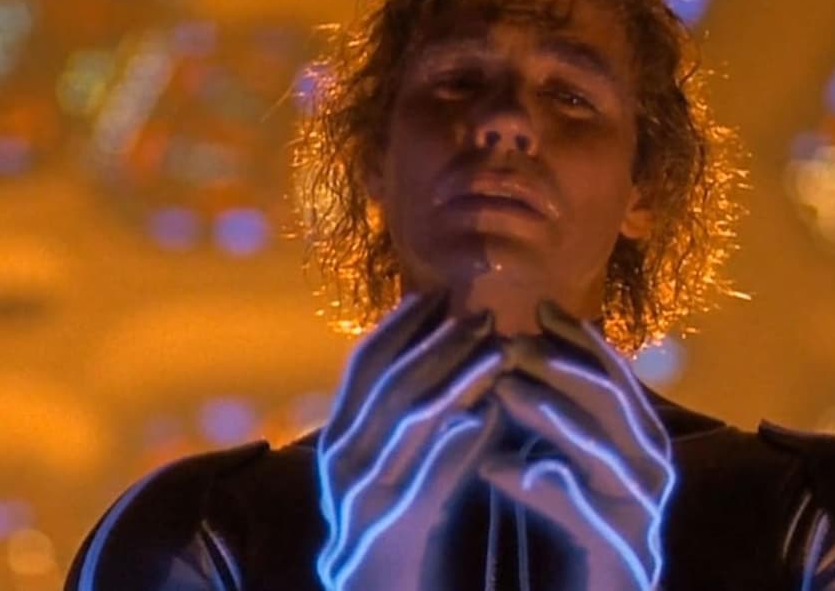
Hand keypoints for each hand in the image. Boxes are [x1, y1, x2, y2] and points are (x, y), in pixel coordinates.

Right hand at [315, 292, 506, 590]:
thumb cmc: (397, 541)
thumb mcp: (405, 473)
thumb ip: (427, 428)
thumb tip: (470, 374)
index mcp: (339, 441)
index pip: (364, 367)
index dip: (400, 326)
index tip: (439, 292)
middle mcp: (341, 463)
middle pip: (388, 386)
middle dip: (437, 344)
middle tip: (484, 314)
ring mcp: (359, 498)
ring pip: (404, 424)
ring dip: (452, 380)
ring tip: (495, 352)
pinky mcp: (387, 533)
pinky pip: (418, 480)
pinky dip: (449, 443)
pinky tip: (482, 416)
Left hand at [478, 302, 675, 590]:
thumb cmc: (579, 532)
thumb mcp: (572, 461)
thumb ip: (558, 415)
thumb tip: (516, 348)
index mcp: (644, 442)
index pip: (616, 376)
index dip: (580, 339)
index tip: (539, 306)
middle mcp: (653, 472)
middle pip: (612, 403)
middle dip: (561, 367)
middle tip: (510, 343)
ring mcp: (641, 514)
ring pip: (599, 451)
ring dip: (548, 416)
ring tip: (500, 391)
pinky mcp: (621, 555)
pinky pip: (578, 512)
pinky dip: (536, 487)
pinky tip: (492, 468)